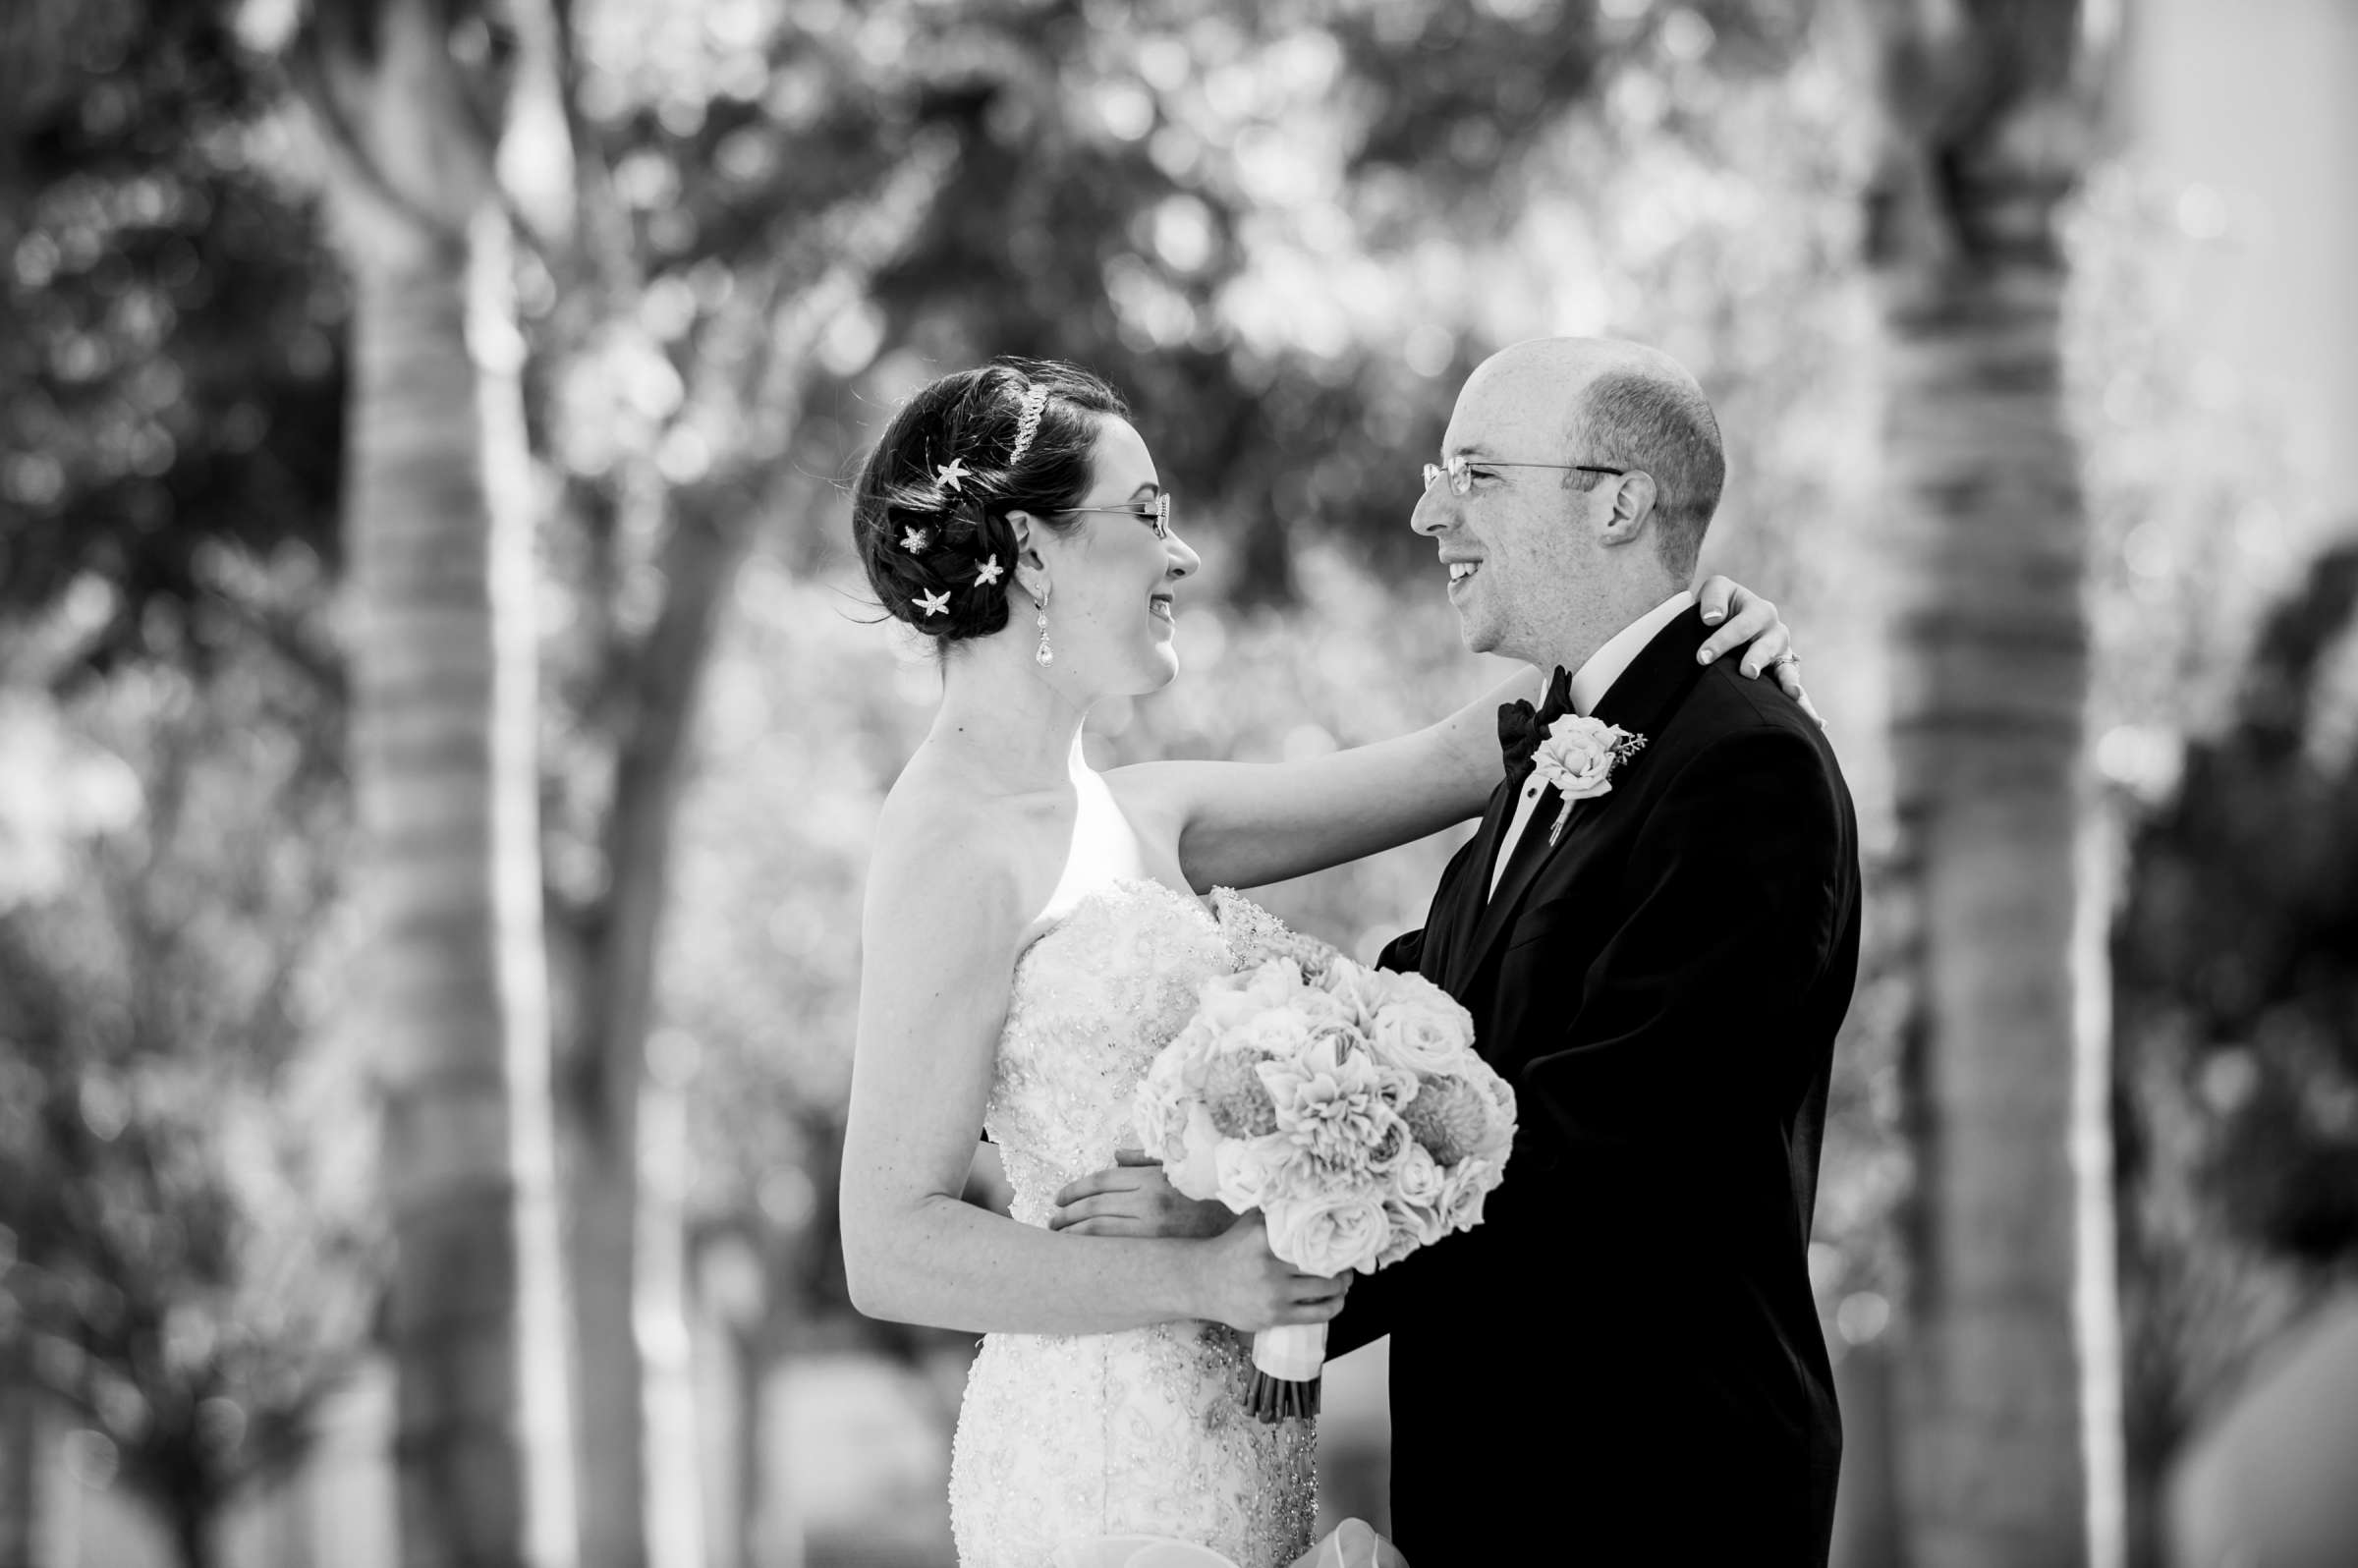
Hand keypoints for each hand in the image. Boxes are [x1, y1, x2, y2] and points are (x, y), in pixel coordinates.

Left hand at [1050, 1148, 1237, 1238]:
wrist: (1242, 1227)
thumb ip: (1147, 1160)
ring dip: (1071, 1233)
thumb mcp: (1180, 1168)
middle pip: (1093, 1205)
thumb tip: (1115, 1157)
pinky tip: (1078, 1253)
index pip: (1101, 1180)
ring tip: (1058, 1237)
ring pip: (1096, 1230)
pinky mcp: (1156, 1251)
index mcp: (1151, 1176)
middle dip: (1066, 1213)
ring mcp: (1151, 1229)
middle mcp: (1148, 1201)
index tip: (1059, 1198)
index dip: (1074, 1189)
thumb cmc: (1209, 1195)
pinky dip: (1089, 1250)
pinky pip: (1112, 1250)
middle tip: (1053, 1221)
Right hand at [1193, 1212, 1351, 1332]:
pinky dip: (1333, 1307)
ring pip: (1325, 1290)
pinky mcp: (1275, 1316)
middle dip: (1343, 1266)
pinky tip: (1338, 1300)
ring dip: (1341, 1286)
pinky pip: (1316, 1315)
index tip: (1346, 1239)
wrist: (1202, 1282)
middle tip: (1349, 1263)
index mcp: (1265, 1238)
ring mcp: (1273, 1293)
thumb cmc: (1231, 1249)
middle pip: (1323, 1264)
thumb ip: (1276, 1212)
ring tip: (1345, 1281)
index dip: (1334, 1240)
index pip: (1311, 1237)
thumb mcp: (1250, 1223)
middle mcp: (1270, 1265)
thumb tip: (1308, 1196)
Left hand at [1693, 575, 1823, 727]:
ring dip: (1789, 683)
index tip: (1701, 657)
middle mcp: (1775, 633)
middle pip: (1767, 648)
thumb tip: (1712, 619)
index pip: (1739, 627)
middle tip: (1747, 673)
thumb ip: (1713, 598)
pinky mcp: (1783, 673)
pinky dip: (1806, 706)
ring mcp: (1782, 655)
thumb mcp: (1716, 589)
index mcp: (1760, 611)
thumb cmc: (1720, 604)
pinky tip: (1818, 723)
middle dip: (1757, 659)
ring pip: (1787, 670)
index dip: (1720, 641)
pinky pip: (1794, 689)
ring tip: (1793, 695)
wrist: (1727, 618)